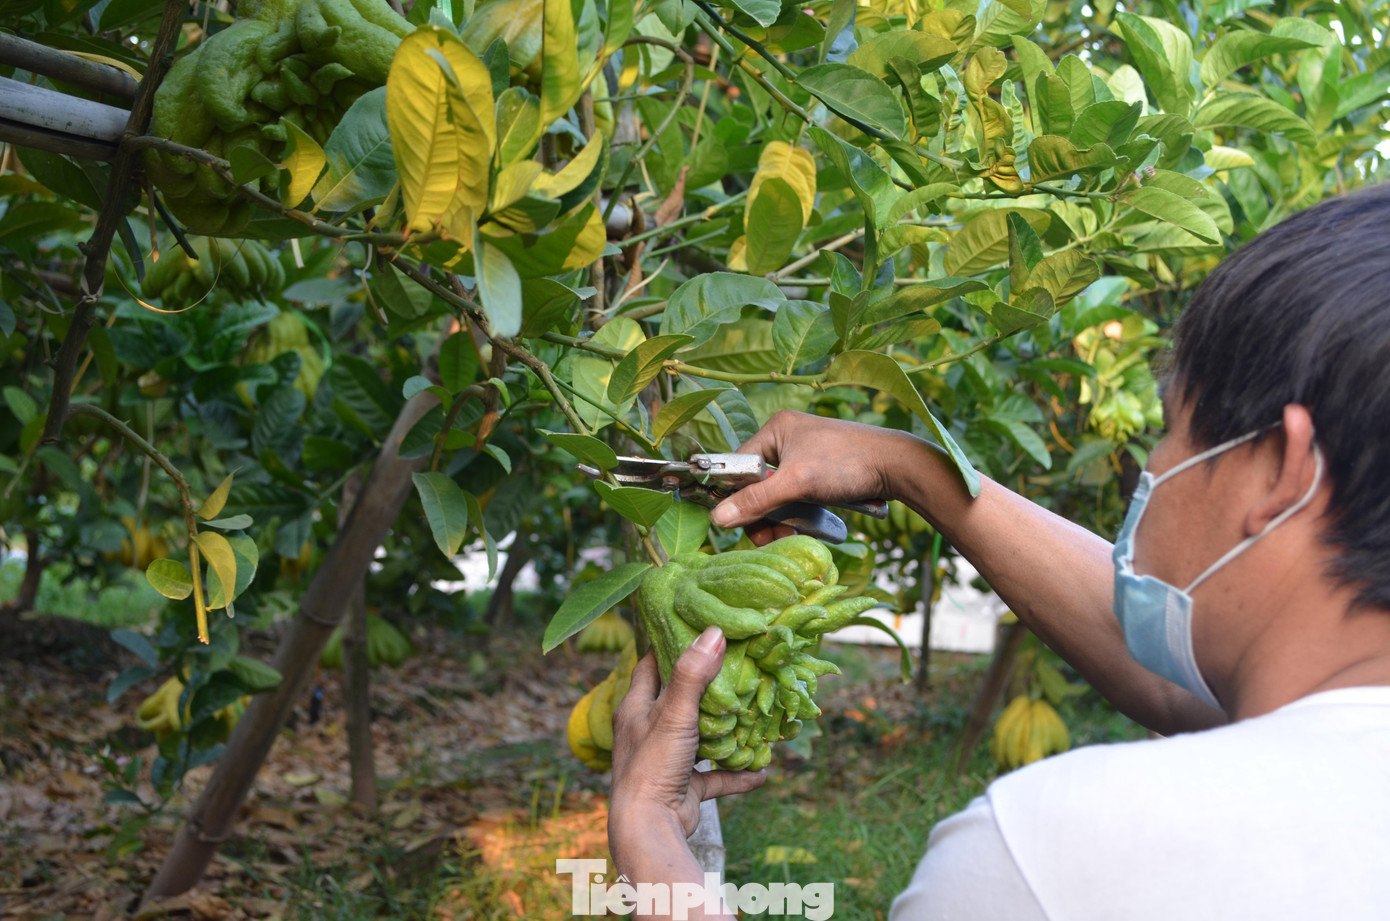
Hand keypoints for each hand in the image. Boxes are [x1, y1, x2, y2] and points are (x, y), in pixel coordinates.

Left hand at [609, 627, 766, 843]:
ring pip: (698, 738)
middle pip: (677, 700)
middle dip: (704, 687)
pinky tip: (760, 771)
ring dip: (723, 732)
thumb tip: (714, 632)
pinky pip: (714, 776)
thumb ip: (693, 674)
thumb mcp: (674, 712)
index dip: (668, 647)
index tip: (695, 629)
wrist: (649, 827)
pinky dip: (735, 774)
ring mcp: (665, 761)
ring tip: (751, 715)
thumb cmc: (653, 764)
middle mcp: (647, 732)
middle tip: (734, 667)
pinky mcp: (683, 787)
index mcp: (635, 709)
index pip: (650, 667)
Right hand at [710, 411, 923, 541]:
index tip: (741, 524)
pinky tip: (802, 530)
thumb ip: (756, 501)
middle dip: (762, 514)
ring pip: (777, 495)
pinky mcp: (820, 473)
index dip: (737, 496)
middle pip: (757, 484)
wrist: (897, 466)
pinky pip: (796, 497)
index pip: (740, 466)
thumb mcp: (797, 483)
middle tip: (769, 539)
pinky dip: (797, 515)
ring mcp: (805, 456)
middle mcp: (787, 438)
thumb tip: (718, 519)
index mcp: (776, 429)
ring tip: (787, 538)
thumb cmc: (846, 464)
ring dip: (780, 519)